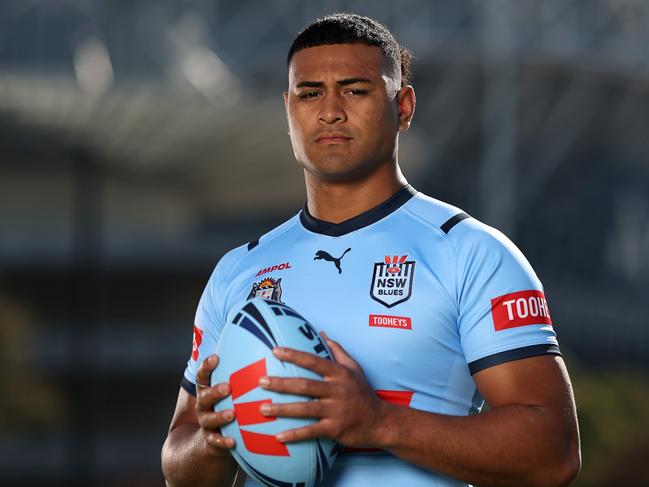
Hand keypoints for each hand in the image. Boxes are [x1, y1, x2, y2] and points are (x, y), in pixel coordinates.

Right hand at [195, 354, 236, 451]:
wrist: (209, 436)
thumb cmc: (227, 403)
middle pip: (205, 396)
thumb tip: (261, 350)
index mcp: (207, 389)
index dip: (206, 366)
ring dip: (220, 416)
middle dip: (215, 391)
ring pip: (209, 419)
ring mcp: (206, 422)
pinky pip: (215, 441)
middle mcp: (203, 405)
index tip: (215, 358)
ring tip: (233, 414)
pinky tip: (232, 442)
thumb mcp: (229, 389)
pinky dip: (223, 441)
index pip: (203, 376)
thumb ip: (239, 373)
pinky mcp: (211, 439)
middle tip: (228, 387)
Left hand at [258, 332, 387, 447]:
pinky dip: (295, 435)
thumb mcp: (354, 369)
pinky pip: (311, 431)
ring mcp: (336, 410)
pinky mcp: (335, 429)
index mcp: (339, 374)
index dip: (294, 355)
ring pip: (305, 408)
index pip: (313, 361)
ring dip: (282, 409)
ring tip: (263, 409)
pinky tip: (279, 436)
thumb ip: (338, 351)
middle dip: (281, 383)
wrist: (380, 422)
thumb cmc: (363, 393)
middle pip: (305, 385)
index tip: (275, 350)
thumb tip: (322, 333)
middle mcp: (337, 390)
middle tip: (261, 381)